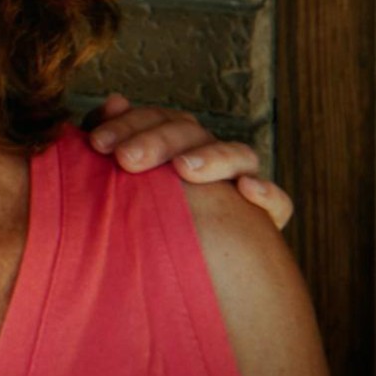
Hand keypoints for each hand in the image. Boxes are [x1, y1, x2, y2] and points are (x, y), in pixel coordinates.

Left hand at [82, 93, 293, 229]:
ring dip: (212, 157)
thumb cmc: (138, 218)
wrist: (171, 275)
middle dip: (158, 141)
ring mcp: (240, 182)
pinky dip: (268, 193)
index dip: (128, 124)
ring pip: (238, 155)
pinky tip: (247, 190)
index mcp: (175, 143)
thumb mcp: (118, 181)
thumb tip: (114, 101)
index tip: (97, 144)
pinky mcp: (265, 219)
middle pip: (192, 132)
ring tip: (184, 169)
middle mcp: (209, 155)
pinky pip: (278, 203)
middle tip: (126, 159)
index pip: (157, 119)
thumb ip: (113, 140)